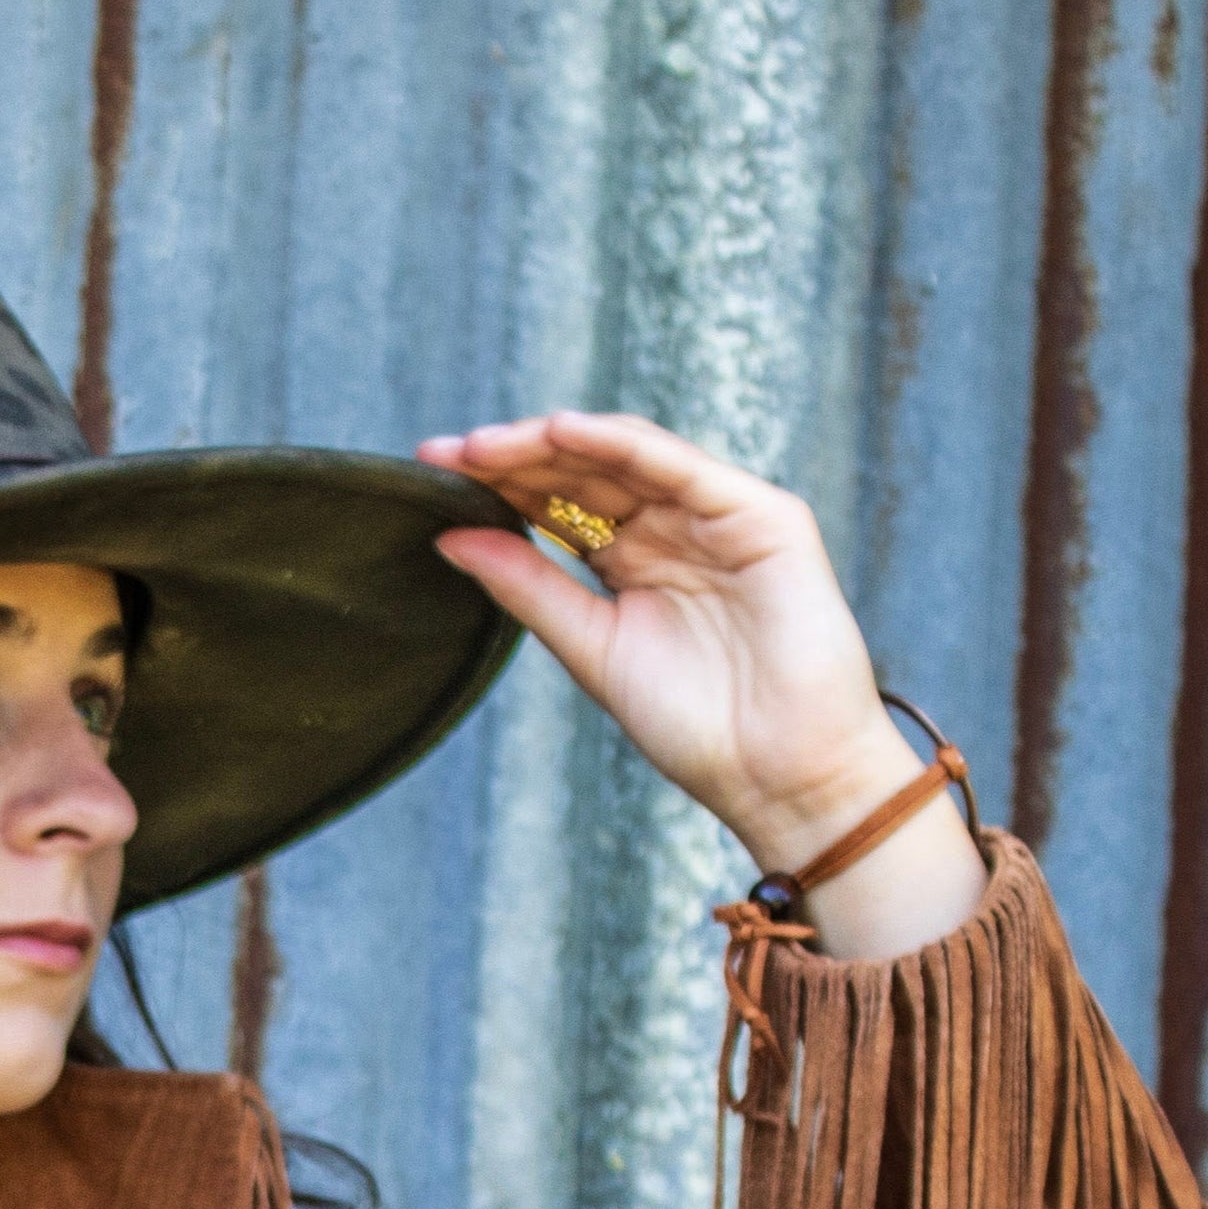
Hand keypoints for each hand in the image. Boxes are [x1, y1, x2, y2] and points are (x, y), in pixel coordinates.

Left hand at [417, 410, 984, 961]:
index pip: (558, 505)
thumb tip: (448, 536)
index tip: (429, 474)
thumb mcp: (590, 648)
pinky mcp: (762, 516)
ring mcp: (720, 516)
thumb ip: (527, 588)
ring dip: (554, 444)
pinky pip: (682, 468)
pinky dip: (623, 446)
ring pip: (626, 458)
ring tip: (487, 445)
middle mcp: (675, 528)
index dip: (498, 486)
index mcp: (633, 561)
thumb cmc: (696, 726)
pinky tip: (563, 434)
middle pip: (585, 472)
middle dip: (514, 459)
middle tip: (445, 454)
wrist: (778, 774)